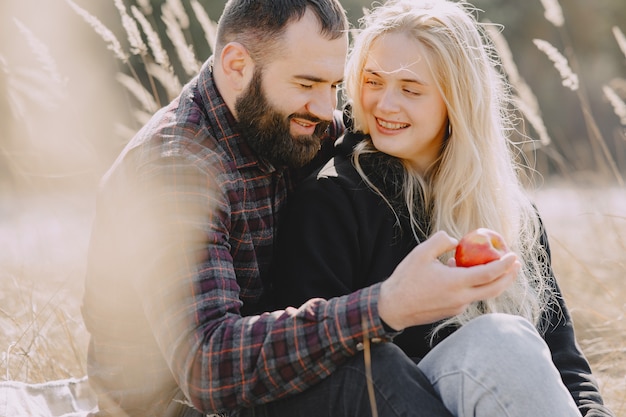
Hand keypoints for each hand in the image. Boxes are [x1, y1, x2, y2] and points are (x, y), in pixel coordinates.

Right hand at [378, 231, 519, 329]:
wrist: (393, 307)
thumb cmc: (405, 278)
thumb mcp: (421, 253)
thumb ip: (441, 241)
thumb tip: (456, 241)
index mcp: (456, 282)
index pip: (489, 273)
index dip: (504, 265)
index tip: (514, 255)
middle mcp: (461, 297)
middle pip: (494, 289)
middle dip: (509, 277)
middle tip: (515, 264)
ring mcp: (457, 307)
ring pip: (482, 294)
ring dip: (492, 282)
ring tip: (496, 268)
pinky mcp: (452, 312)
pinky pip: (469, 297)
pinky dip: (474, 286)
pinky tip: (465, 275)